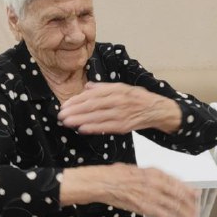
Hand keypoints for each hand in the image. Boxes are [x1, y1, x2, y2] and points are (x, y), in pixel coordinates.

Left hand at [58, 82, 180, 133]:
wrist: (156, 110)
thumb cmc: (137, 98)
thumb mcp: (121, 87)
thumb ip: (103, 87)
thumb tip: (87, 87)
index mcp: (116, 89)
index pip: (92, 94)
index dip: (76, 100)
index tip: (64, 105)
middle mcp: (118, 100)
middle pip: (91, 105)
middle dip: (74, 111)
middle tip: (60, 115)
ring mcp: (121, 113)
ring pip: (96, 116)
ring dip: (79, 120)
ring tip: (66, 122)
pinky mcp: (124, 126)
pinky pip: (105, 127)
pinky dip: (93, 128)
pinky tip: (81, 129)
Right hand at [61, 164, 198, 216]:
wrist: (99, 181)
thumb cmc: (112, 175)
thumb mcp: (133, 169)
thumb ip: (147, 177)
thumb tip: (157, 183)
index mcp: (151, 171)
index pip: (175, 181)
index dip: (187, 189)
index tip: (194, 194)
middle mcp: (152, 181)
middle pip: (176, 193)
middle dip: (189, 202)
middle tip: (196, 209)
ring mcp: (147, 193)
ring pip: (171, 204)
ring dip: (183, 212)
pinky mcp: (141, 204)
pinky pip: (159, 213)